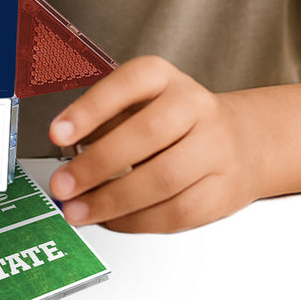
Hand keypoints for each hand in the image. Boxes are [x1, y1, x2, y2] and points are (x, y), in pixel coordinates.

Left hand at [47, 56, 258, 232]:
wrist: (242, 141)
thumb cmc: (176, 122)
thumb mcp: (142, 103)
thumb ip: (106, 122)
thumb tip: (68, 156)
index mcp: (165, 78)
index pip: (129, 83)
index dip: (92, 108)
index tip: (58, 133)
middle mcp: (194, 106)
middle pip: (147, 134)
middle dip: (97, 165)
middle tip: (63, 185)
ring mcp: (214, 148)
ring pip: (163, 179)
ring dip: (113, 201)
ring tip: (79, 211)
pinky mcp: (222, 190)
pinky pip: (177, 212)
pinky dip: (138, 221)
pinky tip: (113, 219)